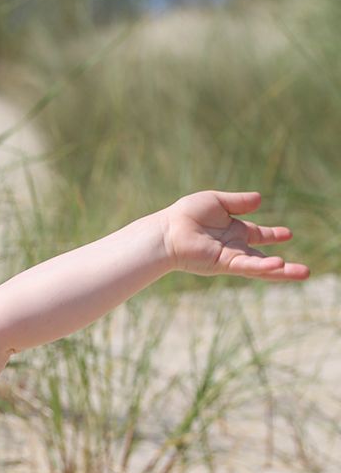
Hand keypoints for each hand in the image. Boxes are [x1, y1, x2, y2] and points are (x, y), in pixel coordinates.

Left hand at [162, 191, 309, 280]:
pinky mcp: (222, 263)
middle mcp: (233, 247)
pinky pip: (246, 266)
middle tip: (305, 272)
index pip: (258, 235)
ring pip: (259, 267)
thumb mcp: (217, 202)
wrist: (168, 229)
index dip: (272, 235)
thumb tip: (260, 199)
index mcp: (233, 231)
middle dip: (283, 266)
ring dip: (281, 271)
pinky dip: (262, 266)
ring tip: (302, 273)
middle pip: (263, 259)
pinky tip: (278, 266)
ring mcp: (229, 257)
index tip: (288, 234)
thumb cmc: (186, 215)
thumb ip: (238, 202)